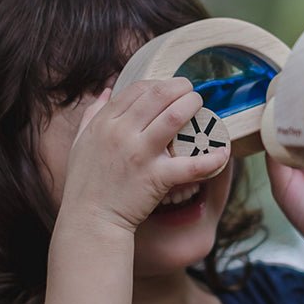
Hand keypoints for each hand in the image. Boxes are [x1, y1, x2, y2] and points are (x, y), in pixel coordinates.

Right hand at [61, 78, 229, 233]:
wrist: (90, 219)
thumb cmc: (86, 183)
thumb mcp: (80, 142)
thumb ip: (92, 114)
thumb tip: (107, 91)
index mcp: (105, 123)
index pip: (137, 90)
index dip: (159, 84)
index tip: (170, 90)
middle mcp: (122, 133)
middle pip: (158, 95)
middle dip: (181, 88)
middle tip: (193, 92)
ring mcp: (140, 154)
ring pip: (175, 117)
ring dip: (194, 106)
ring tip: (203, 108)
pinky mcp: (157, 178)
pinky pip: (191, 164)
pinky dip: (211, 158)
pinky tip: (223, 152)